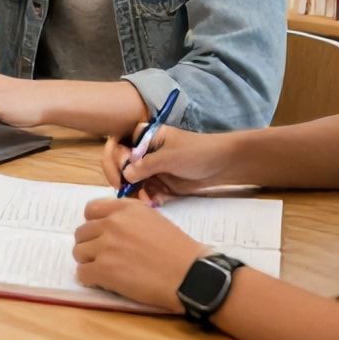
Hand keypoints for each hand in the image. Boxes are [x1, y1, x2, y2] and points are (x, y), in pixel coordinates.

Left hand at [72, 198, 205, 311]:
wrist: (190, 275)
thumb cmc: (177, 250)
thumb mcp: (153, 219)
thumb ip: (128, 218)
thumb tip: (106, 226)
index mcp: (124, 208)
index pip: (90, 210)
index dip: (94, 225)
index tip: (102, 236)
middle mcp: (111, 223)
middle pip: (81, 233)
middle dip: (90, 246)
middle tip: (106, 258)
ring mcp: (105, 246)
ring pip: (78, 253)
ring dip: (89, 262)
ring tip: (106, 271)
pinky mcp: (103, 270)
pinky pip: (82, 274)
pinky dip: (90, 279)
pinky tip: (105, 282)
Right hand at [100, 124, 236, 205]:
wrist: (223, 165)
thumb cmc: (197, 152)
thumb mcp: (170, 157)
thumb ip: (146, 165)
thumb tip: (126, 174)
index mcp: (144, 138)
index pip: (117, 147)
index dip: (115, 161)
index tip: (123, 174)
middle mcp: (143, 152)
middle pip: (120, 166)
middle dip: (123, 181)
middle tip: (127, 192)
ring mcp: (151, 169)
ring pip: (131, 183)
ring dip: (135, 193)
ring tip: (146, 200)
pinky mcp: (160, 183)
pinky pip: (145, 192)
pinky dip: (148, 198)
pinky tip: (156, 202)